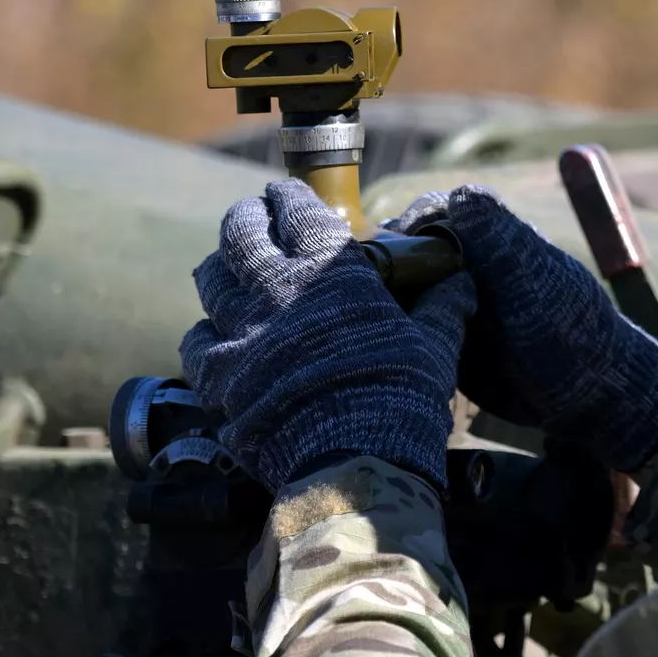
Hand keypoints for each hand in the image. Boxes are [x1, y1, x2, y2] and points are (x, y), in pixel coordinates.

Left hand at [181, 179, 475, 491]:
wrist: (354, 464)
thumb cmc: (402, 399)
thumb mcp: (434, 347)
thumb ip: (441, 307)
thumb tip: (462, 281)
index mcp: (328, 270)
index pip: (297, 210)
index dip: (288, 196)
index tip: (285, 192)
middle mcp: (276, 290)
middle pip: (240, 233)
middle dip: (245, 217)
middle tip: (252, 216)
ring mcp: (240, 332)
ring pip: (211, 279)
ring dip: (220, 266)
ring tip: (228, 265)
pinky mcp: (219, 378)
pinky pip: (195, 339)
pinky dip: (204, 331)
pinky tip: (214, 334)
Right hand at [386, 186, 657, 471]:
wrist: (587, 395)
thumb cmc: (570, 330)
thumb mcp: (535, 281)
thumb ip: (501, 240)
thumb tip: (461, 194)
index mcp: (486, 238)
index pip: (428, 216)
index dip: (404, 232)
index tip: (387, 257)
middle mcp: (464, 265)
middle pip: (403, 252)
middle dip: (382, 270)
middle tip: (370, 299)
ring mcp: (451, 301)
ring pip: (400, 289)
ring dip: (382, 302)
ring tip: (370, 325)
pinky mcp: (444, 338)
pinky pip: (408, 327)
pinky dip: (393, 333)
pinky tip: (382, 349)